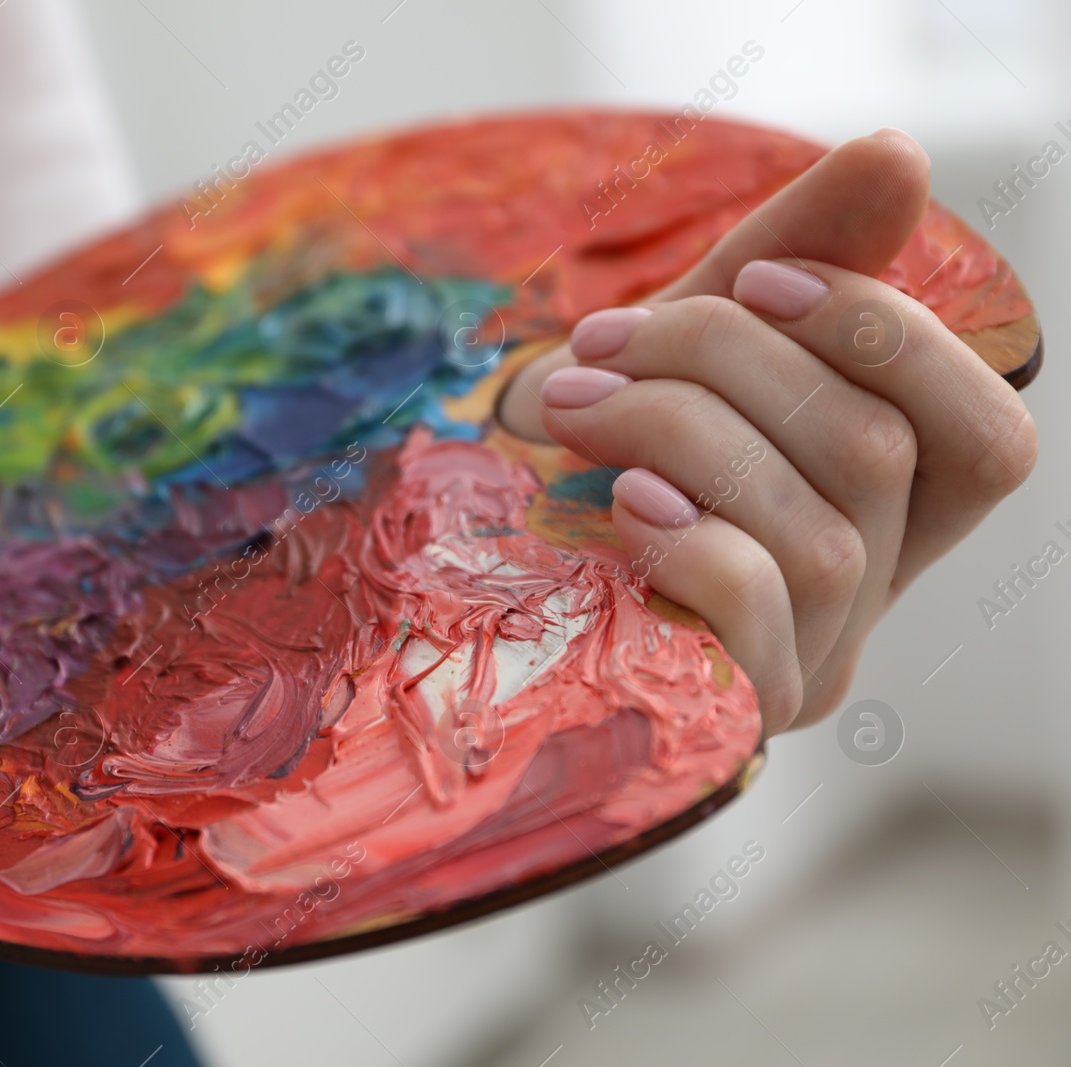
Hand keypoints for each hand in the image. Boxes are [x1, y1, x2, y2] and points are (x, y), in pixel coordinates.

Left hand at [497, 129, 1036, 736]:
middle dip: (730, 360)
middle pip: (879, 455)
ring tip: (571, 401)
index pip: (985, 439)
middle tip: (605, 341)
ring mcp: (799, 663)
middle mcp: (863, 596)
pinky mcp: (721, 708)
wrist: (450, 546)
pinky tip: (613, 501)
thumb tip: (899, 153)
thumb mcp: (681, 344)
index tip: (755, 277)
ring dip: (678, 426)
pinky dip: (688, 530)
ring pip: (818, 529)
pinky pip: (755, 605)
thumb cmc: (581, 443)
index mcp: (879, 514)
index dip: (891, 338)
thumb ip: (790, 258)